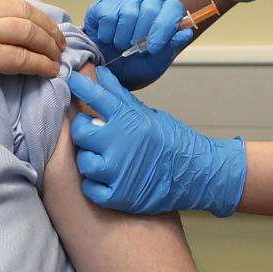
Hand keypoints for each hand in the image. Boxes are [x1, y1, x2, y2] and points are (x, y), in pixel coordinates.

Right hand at [0, 0, 66, 101]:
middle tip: (57, 40)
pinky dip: (40, 63)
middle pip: (24, 11)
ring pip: (28, 31)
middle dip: (46, 26)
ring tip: (57, 56)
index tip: (36, 22)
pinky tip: (49, 70)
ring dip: (48, 45)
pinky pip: (23, 57)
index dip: (27, 10)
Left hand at [68, 67, 245, 217]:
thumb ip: (119, 96)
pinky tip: (105, 177)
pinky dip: (95, 184)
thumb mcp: (147, 113)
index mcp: (128, 120)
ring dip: (89, 158)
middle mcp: (120, 144)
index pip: (95, 96)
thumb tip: (101, 74)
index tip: (74, 81)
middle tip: (91, 131)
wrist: (198, 173)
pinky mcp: (120, 196)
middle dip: (83, 130)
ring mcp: (119, 172)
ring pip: (84, 162)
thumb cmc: (173, 141)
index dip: (80, 86)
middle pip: (80, 132)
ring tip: (102, 156)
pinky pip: (91, 189)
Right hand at [83, 0, 192, 87]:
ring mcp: (125, 0)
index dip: (165, 27)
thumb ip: (169, 49)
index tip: (154, 47)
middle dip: (142, 34)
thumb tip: (185, 33)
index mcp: (165, 13)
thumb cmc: (134, 64)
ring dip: (123, 37)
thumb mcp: (154, 63)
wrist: (108, 68)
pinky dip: (107, 34)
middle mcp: (146, 2)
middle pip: (150, 8)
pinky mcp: (104, 4)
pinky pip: (108, 15)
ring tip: (121, 45)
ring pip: (128, 12)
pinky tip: (109, 38)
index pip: (173, 8)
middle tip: (135, 48)